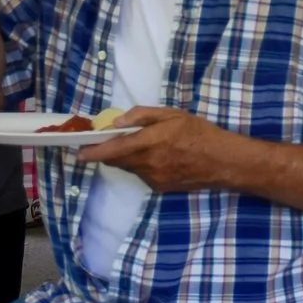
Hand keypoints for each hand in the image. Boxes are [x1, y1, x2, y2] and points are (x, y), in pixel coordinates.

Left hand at [83, 107, 243, 192]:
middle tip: (103, 142)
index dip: (94, 152)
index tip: (79, 153)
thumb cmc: (199, 132)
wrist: (223, 162)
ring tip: (139, 145)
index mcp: (150, 142)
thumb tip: (118, 122)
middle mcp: (149, 163)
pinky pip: (142, 174)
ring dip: (126, 157)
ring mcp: (154, 178)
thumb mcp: (172, 114)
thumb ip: (143, 116)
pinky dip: (141, 165)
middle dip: (107, 153)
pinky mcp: (160, 188)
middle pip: (117, 160)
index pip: (114, 149)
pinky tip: (156, 157)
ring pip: (130, 167)